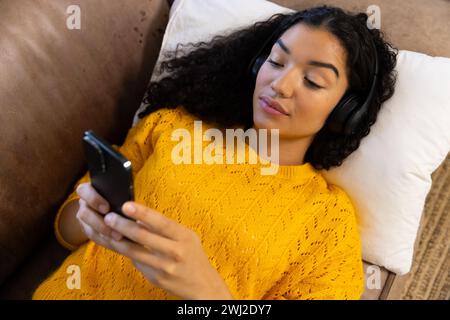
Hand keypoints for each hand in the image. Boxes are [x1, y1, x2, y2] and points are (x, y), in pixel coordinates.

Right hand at [75, 183, 122, 241]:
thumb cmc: (121, 197)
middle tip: (114, 225)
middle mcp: (84, 205)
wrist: (122, 209)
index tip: (107, 208)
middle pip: (84, 213)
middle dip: (99, 221)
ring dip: (104, 233)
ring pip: (89, 228)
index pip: (83, 190)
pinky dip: (106, 240)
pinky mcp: (90, 231)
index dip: (93, 199)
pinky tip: (118, 241)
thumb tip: (127, 201)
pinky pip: (95, 238)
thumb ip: (118, 195)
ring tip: (119, 236)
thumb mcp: (119, 193)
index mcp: (89, 190)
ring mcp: (85, 220)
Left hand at [95, 201, 233, 299]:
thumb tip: (140, 217)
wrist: (202, 285)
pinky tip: (119, 244)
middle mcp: (175, 252)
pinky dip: (127, 252)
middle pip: (143, 236)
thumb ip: (166, 228)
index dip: (142, 213)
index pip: (161, 222)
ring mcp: (164, 267)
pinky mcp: (156, 278)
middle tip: (109, 217)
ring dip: (118, 240)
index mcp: (184, 237)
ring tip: (107, 230)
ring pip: (135, 251)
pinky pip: (137, 262)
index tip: (126, 205)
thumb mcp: (187, 236)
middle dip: (123, 225)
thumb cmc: (193, 255)